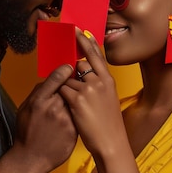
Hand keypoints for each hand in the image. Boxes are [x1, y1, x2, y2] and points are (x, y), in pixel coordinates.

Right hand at [13, 64, 77, 172]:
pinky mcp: (73, 130)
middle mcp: (53, 108)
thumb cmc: (26, 133)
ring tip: (77, 100)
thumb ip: (37, 93)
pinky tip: (78, 114)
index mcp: (39, 101)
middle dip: (72, 85)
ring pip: (76, 101)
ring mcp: (65, 120)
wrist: (30, 159)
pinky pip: (79, 115)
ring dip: (77, 99)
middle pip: (69, 88)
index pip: (56, 78)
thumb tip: (49, 80)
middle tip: (74, 84)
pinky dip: (80, 112)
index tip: (70, 67)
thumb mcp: (24, 109)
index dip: (65, 70)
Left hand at [59, 29, 126, 157]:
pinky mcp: (77, 99)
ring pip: (67, 78)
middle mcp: (99, 81)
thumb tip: (84, 75)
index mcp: (108, 80)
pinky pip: (62, 90)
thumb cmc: (109, 124)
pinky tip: (65, 104)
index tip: (79, 30)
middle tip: (62, 60)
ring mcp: (88, 89)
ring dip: (65, 87)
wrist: (111, 142)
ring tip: (72, 101)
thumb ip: (98, 85)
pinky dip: (60, 95)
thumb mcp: (109, 99)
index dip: (87, 42)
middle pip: (79, 64)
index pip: (96, 55)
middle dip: (69, 65)